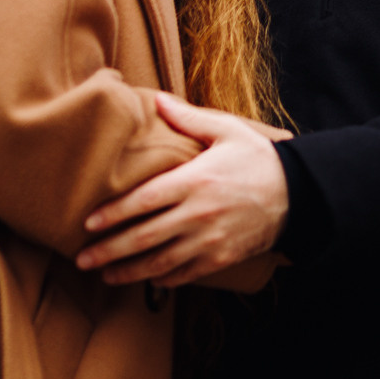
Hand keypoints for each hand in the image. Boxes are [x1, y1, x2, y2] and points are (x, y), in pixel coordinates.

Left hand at [74, 92, 289, 286]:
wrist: (297, 194)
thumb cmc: (258, 158)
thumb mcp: (227, 130)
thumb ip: (188, 118)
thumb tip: (156, 100)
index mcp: (195, 180)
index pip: (143, 201)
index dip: (113, 214)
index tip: (88, 223)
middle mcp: (198, 215)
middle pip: (144, 237)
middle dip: (109, 250)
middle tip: (81, 259)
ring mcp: (209, 241)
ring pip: (160, 262)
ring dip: (128, 271)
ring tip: (104, 275)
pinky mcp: (221, 258)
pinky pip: (184, 274)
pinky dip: (161, 278)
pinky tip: (145, 277)